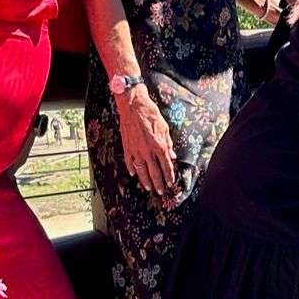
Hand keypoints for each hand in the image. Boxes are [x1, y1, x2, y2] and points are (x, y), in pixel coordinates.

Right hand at [118, 83, 177, 198]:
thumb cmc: (150, 114)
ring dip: (145, 180)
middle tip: (161, 192)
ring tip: (148, 188)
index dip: (169, 176)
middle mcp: (148, 151)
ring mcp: (136, 150)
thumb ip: (168, 144)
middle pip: (154, 172)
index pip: (166, 166)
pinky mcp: (126, 147)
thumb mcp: (165, 128)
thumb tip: (172, 156)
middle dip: (159, 183)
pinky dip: (131, 169)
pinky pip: (129, 162)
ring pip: (141, 170)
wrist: (133, 106)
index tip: (171, 183)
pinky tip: (133, 174)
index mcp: (159, 146)